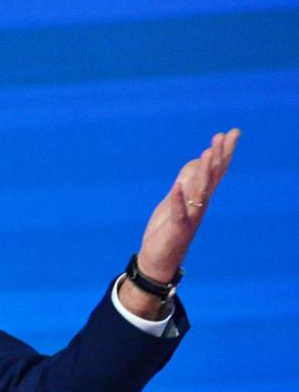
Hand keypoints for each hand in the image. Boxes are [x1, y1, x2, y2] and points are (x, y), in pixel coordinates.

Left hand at [119, 128, 238, 317]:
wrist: (159, 259)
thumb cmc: (168, 228)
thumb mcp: (176, 199)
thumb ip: (187, 182)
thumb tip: (197, 162)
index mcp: (200, 197)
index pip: (216, 171)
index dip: (224, 152)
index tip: (232, 132)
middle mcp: (200, 205)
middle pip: (213, 178)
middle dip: (218, 156)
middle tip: (223, 136)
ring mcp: (190, 217)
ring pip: (200, 192)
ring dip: (204, 173)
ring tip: (206, 153)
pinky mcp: (177, 228)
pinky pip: (179, 212)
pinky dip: (178, 200)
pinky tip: (177, 187)